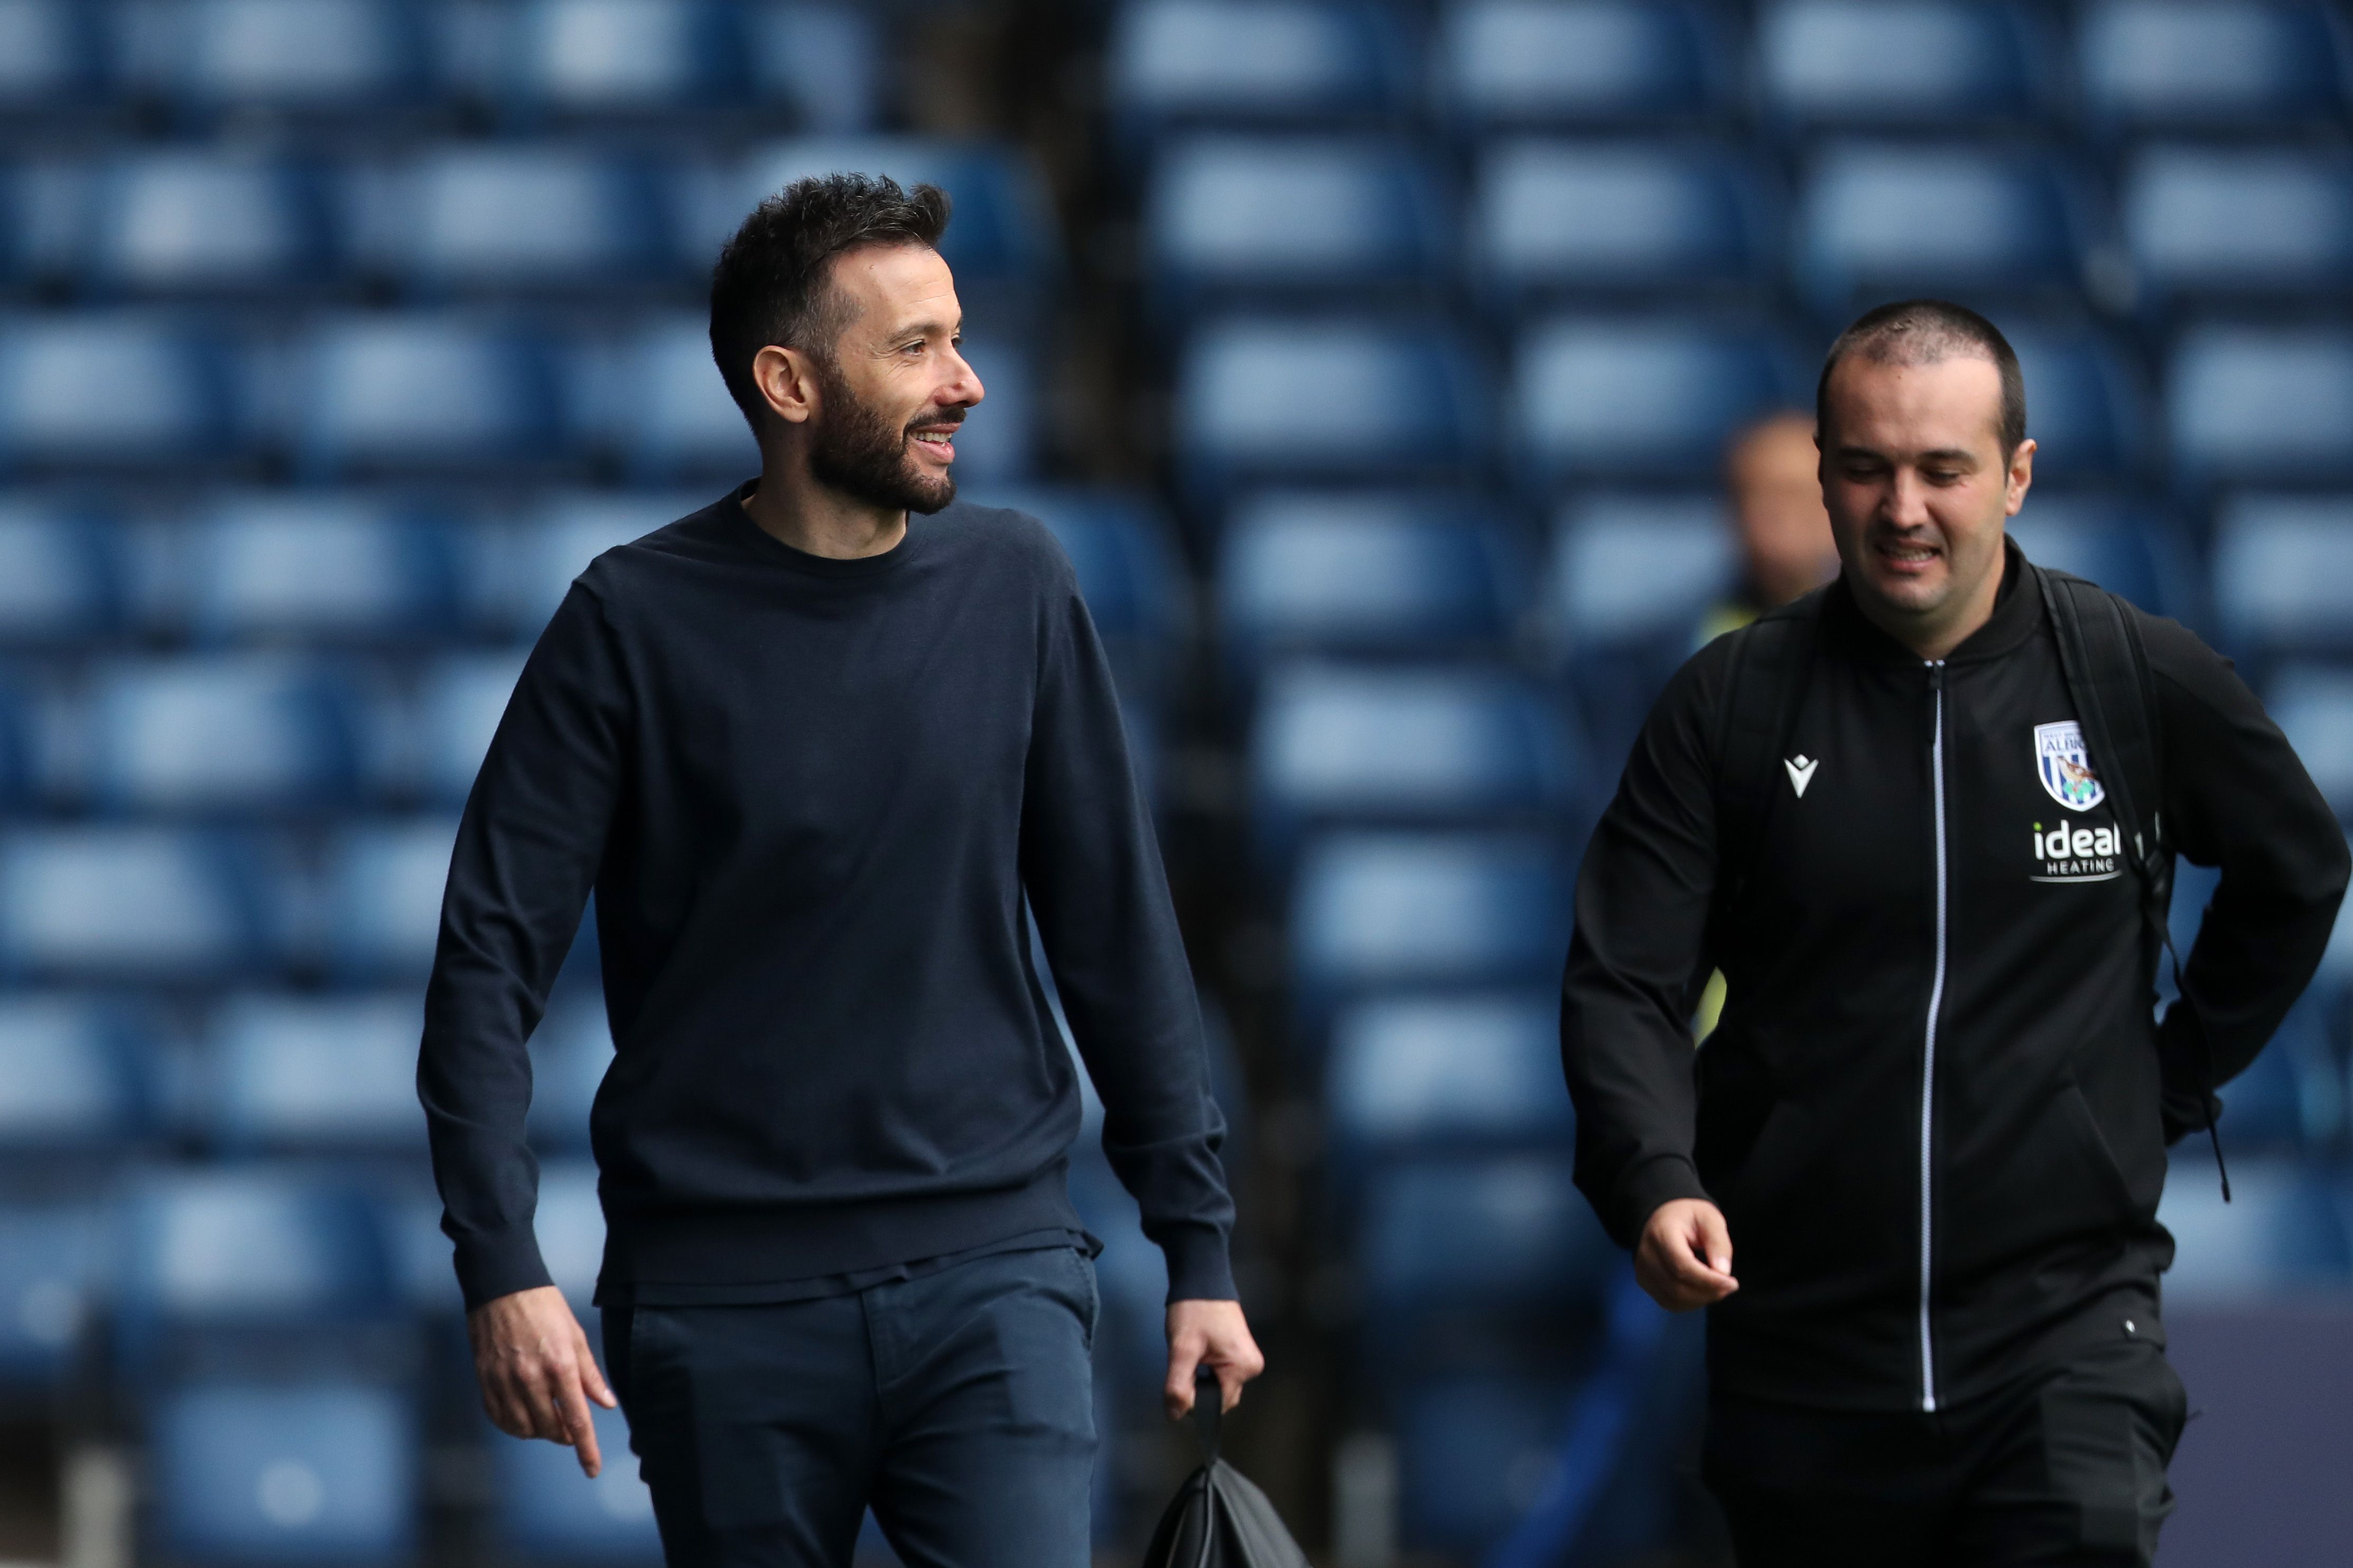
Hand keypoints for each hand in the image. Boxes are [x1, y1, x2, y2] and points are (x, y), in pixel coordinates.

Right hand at [468, 1285, 618, 1476]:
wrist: (503, 1287)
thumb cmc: (545, 1308)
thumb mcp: (576, 1336)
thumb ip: (590, 1375)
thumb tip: (605, 1405)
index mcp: (560, 1366)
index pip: (576, 1420)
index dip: (585, 1449)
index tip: (591, 1469)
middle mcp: (531, 1378)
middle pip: (549, 1429)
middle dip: (563, 1435)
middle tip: (568, 1427)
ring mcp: (504, 1381)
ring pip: (523, 1429)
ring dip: (538, 1432)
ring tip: (547, 1419)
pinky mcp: (485, 1381)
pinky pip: (499, 1418)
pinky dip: (513, 1425)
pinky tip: (523, 1415)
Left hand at [1163, 1299, 1264, 1419]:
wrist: (1202, 1279)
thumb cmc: (1193, 1311)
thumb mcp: (1182, 1349)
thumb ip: (1178, 1384)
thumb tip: (1174, 1415)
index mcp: (1243, 1368)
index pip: (1217, 1405)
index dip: (1194, 1402)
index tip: (1179, 1383)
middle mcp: (1251, 1368)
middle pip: (1220, 1397)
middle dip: (1198, 1390)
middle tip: (1183, 1366)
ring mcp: (1247, 1361)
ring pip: (1219, 1387)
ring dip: (1201, 1381)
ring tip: (1189, 1359)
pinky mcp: (1240, 1354)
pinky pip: (1222, 1375)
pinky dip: (1206, 1373)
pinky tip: (1197, 1358)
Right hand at [1636, 1199, 1738, 1311]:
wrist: (1662, 1218)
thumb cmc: (1688, 1217)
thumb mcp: (1709, 1218)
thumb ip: (1718, 1242)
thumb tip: (1723, 1272)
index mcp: (1661, 1233)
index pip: (1682, 1265)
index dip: (1708, 1280)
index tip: (1732, 1283)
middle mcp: (1646, 1254)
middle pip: (1677, 1287)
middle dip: (1709, 1292)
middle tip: (1730, 1285)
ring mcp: (1643, 1271)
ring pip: (1674, 1299)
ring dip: (1702, 1298)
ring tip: (1718, 1285)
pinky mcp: (1645, 1282)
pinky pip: (1671, 1302)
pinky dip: (1692, 1302)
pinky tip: (1703, 1289)